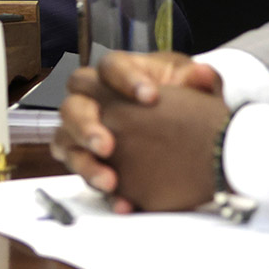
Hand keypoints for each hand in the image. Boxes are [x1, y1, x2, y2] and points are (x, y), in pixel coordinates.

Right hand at [52, 51, 220, 208]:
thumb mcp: (193, 88)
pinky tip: (122, 202)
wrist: (184, 130)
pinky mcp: (89, 160)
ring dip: (85, 163)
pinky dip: (101, 191)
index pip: (109, 66)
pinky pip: (81, 174)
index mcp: (118, 74)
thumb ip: (198, 80)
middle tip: (108, 145)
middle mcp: (94, 100)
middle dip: (87, 126)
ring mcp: (86, 131)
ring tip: (109, 181)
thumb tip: (202, 75)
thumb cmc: (180, 100)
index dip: (125, 80)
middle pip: (73, 104)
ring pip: (66, 142)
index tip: (151, 96)